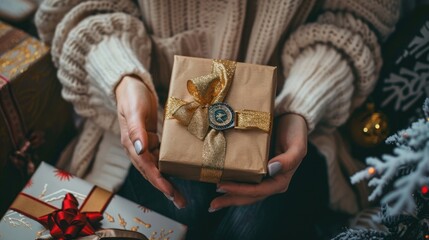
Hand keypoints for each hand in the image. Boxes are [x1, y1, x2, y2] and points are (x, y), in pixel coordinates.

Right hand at [115, 75, 185, 207]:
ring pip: (157, 167)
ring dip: (168, 180)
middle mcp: (137, 147)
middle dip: (166, 188)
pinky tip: (179, 170)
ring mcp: (144, 143)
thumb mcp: (135, 111)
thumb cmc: (132, 95)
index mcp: (132, 144)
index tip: (171, 193)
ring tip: (180, 193)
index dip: (159, 182)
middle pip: (152, 173)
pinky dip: (169, 165)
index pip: (147, 168)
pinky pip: (160, 156)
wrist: (130, 84)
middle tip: (180, 201)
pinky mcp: (151, 138)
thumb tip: (141, 150)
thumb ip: (137, 130)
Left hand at [209, 114, 307, 210]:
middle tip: (212, 205)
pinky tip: (219, 181)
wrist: (292, 117)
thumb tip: (271, 169)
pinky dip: (232, 182)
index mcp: (280, 179)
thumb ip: (288, 160)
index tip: (221, 186)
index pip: (258, 191)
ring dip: (230, 196)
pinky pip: (243, 178)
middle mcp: (271, 181)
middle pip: (249, 196)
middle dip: (231, 200)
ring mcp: (263, 175)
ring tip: (213, 202)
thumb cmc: (296, 131)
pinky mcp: (256, 166)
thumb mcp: (297, 145)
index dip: (239, 191)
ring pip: (245, 190)